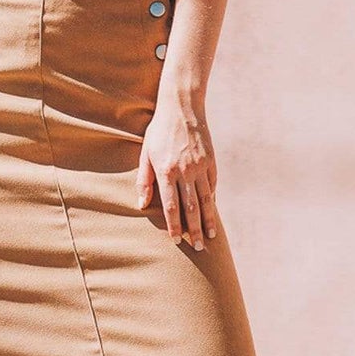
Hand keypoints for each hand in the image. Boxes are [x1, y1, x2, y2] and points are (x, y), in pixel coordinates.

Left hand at [135, 94, 218, 248]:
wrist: (182, 107)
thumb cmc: (158, 131)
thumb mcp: (145, 153)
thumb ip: (144, 180)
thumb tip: (142, 205)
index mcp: (166, 171)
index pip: (171, 206)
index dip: (174, 225)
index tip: (176, 240)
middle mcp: (185, 171)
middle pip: (192, 208)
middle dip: (195, 230)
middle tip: (197, 247)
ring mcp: (200, 166)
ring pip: (206, 199)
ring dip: (209, 220)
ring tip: (211, 237)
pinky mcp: (210, 161)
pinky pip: (212, 185)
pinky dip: (212, 200)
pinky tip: (212, 212)